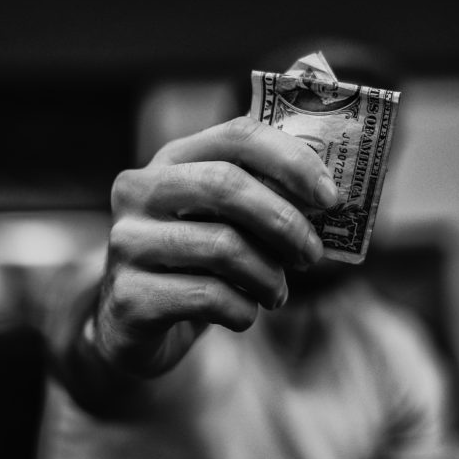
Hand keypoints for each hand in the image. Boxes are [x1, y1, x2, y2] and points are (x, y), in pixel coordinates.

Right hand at [89, 116, 338, 377]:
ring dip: (269, 277)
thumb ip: (264, 195)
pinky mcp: (130, 296)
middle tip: (311, 254)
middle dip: (285, 222)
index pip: (237, 135)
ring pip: (223, 247)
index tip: (330, 197)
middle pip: (226, 185)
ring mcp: (126, 242)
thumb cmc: (195, 261)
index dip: (292, 161)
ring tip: (276, 292)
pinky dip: (243, 311)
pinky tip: (244, 313)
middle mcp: (139, 190)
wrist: (132, 322)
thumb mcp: (223, 219)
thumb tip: (332, 195)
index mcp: (170, 159)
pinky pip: (209, 298)